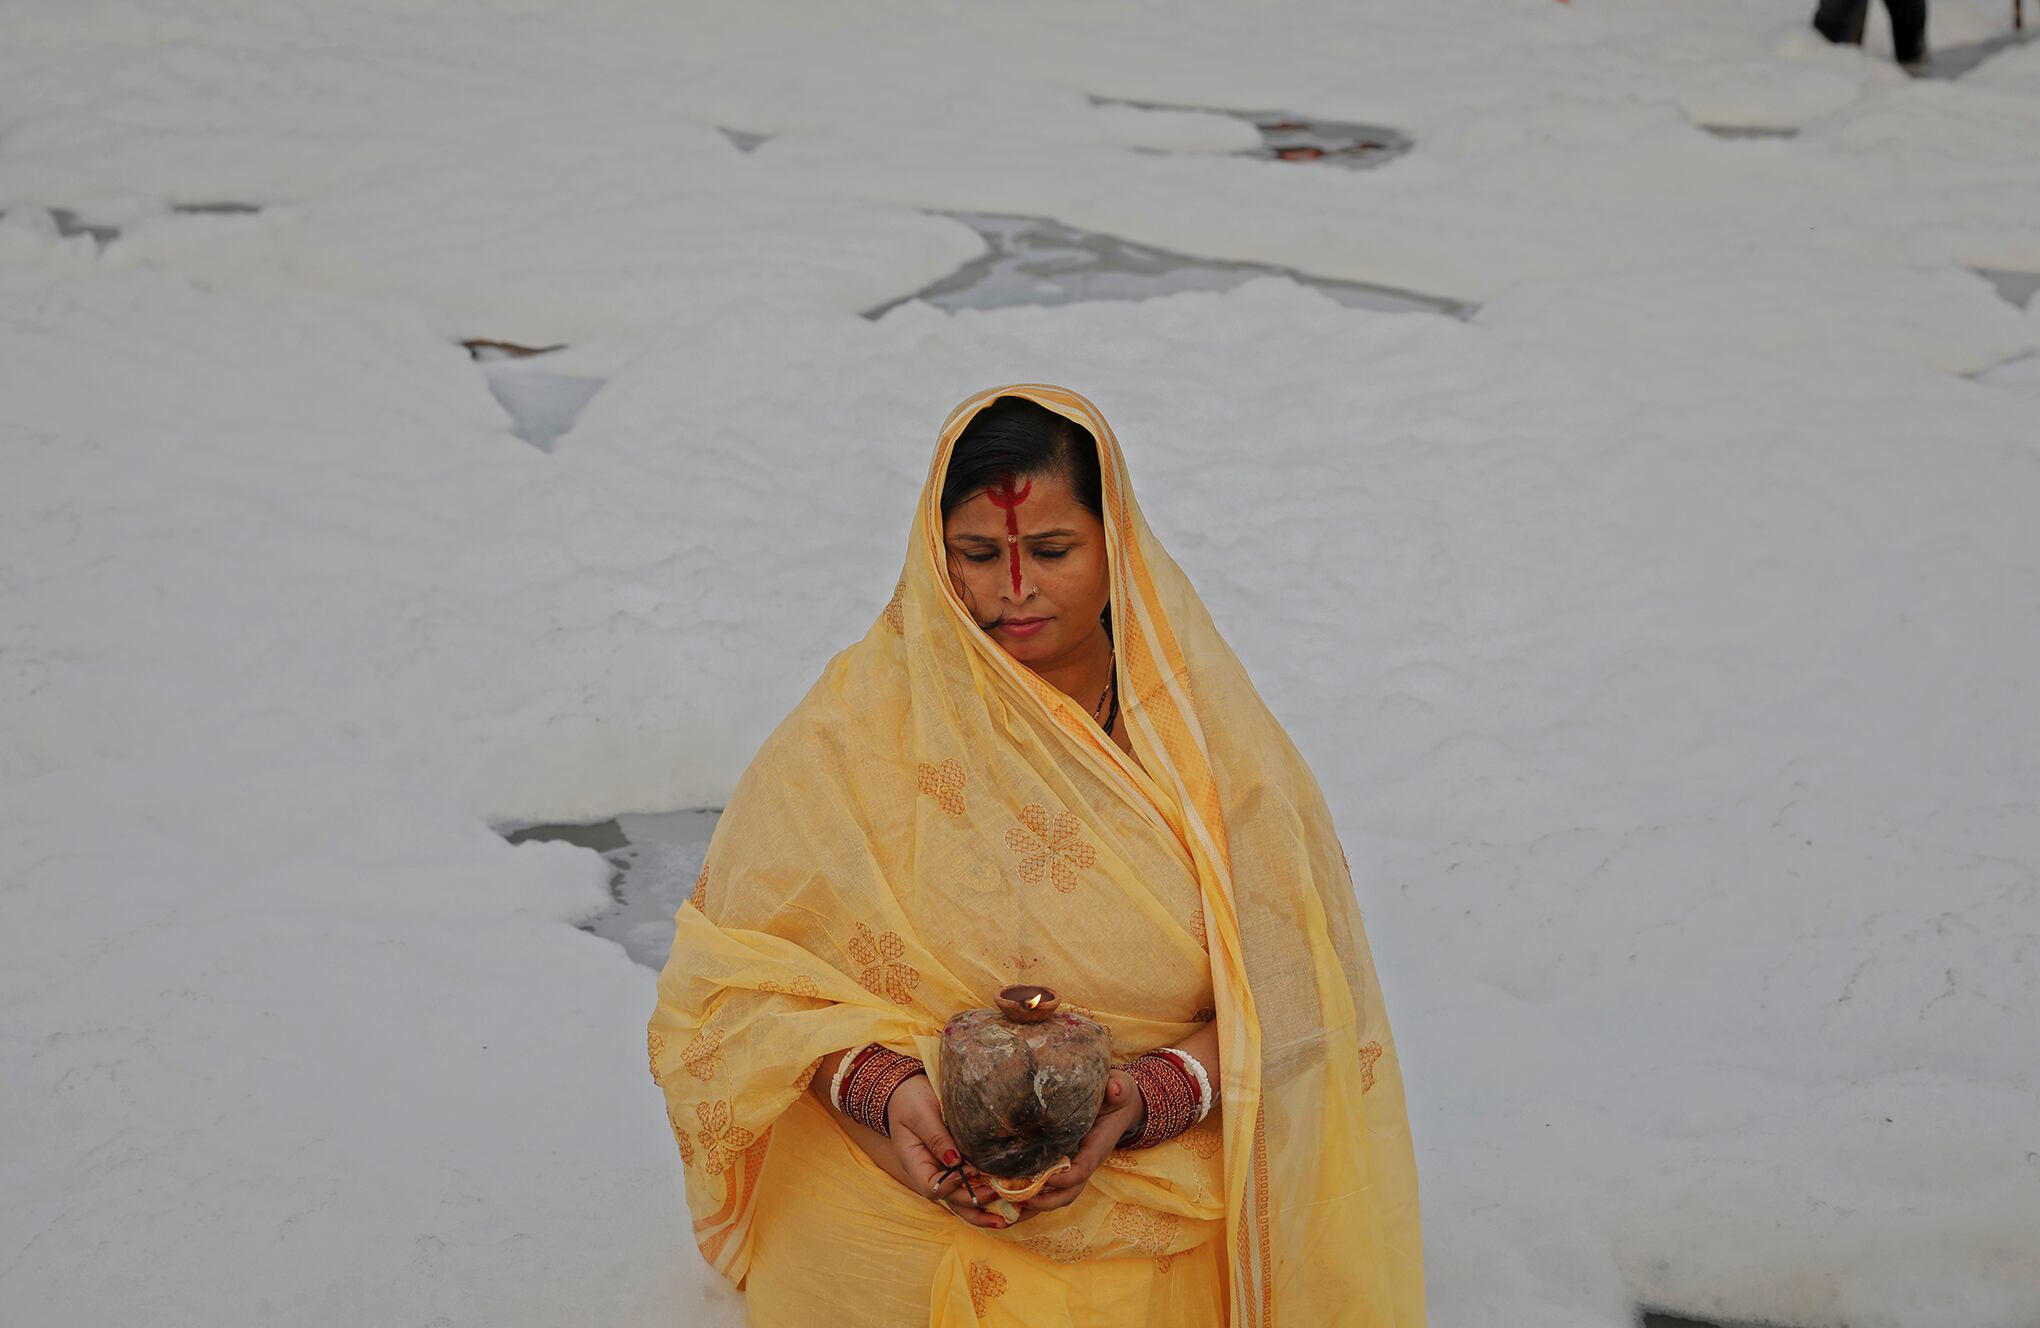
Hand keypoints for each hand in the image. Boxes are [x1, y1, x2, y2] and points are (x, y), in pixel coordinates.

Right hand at [883, 1074, 1007, 1229]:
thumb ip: (936, 1137)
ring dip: (982, 1210)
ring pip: (962, 1199)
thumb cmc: (910, 1100)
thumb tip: (955, 1161)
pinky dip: (986, 1193)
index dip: (952, 1186)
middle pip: (950, 1200)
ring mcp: (944, 1171)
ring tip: (1005, 1219)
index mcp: (916, 1165)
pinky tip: (1005, 1198)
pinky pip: (970, 1183)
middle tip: (998, 1195)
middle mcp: (930, 1174)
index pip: (932, 1187)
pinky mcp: (957, 1163)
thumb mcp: (921, 1115)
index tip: (971, 1171)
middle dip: (974, 1202)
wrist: (906, 1092)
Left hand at [1012, 1067, 1144, 1220]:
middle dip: (1045, 1201)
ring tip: (1005, 1211)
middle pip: (1067, 1193)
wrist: (1120, 1108)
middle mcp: (1084, 1164)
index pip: (1082, 1170)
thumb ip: (1119, 1088)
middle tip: (1020, 1199)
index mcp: (1096, 1149)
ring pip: (1055, 1196)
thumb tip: (1114, 1087)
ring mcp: (1073, 1168)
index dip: (1065, 1177)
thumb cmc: (1117, 1099)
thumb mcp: (1120, 1090)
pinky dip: (1028, 1198)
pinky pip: (1047, 1188)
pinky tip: (1005, 1200)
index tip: (1047, 1177)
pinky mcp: (1063, 1166)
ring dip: (1032, 1207)